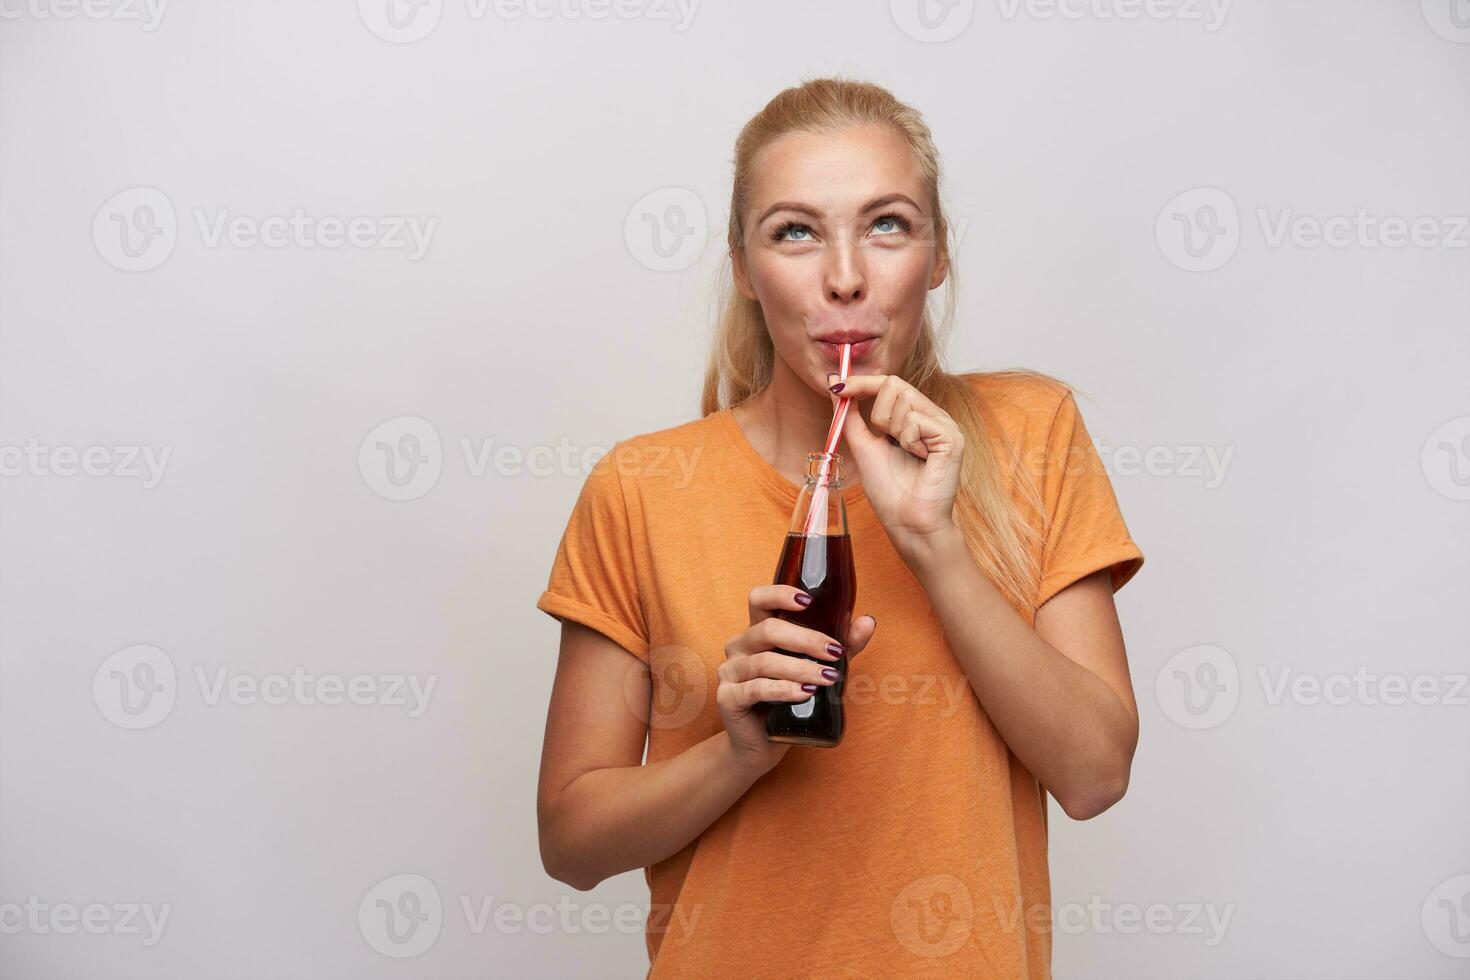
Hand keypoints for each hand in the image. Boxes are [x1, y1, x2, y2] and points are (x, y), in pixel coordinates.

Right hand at [718, 585, 876, 775]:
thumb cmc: (788, 700)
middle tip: (834, 652)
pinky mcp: (728, 697)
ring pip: (765, 662)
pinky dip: (782, 690)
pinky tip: (803, 694)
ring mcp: (729, 672)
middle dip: (806, 639)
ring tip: (828, 679)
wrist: (760, 744)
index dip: (779, 594)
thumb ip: (842, 645)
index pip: (758, 599)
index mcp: (757, 632)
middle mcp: (739, 647)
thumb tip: (868, 621)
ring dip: (800, 668)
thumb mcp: (818, 667)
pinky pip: (756, 689)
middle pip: (768, 630)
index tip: (807, 601)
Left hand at [827, 373, 964, 558]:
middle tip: (886, 440)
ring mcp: (945, 425)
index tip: (837, 386)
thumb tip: (835, 384)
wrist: (907, 521)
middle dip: (879, 415)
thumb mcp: (863, 445)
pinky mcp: (953, 437)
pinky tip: (919, 459)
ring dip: (894, 431)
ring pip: (904, 400)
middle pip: (895, 384)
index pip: (889, 383)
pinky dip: (909, 441)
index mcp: (914, 416)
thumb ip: (850, 415)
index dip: (862, 381)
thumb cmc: (889, 490)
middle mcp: (932, 416)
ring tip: (906, 454)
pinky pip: (917, 421)